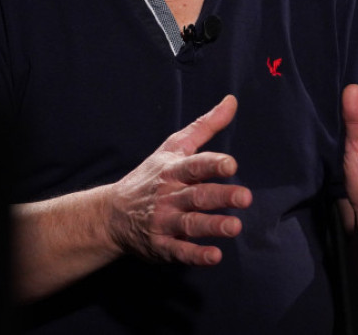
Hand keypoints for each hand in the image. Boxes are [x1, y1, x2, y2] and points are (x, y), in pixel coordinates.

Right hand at [108, 94, 252, 264]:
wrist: (111, 213)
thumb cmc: (151, 176)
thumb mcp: (174, 147)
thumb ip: (205, 126)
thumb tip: (232, 100)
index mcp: (174, 170)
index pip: (195, 165)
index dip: (213, 164)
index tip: (231, 165)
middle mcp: (169, 196)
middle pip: (198, 196)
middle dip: (221, 196)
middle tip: (245, 197)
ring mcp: (164, 222)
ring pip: (191, 224)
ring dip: (212, 226)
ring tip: (235, 226)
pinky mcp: (161, 246)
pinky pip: (179, 251)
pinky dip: (195, 255)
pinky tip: (214, 256)